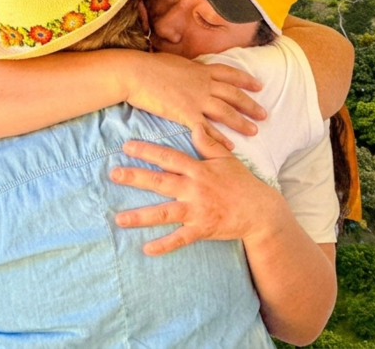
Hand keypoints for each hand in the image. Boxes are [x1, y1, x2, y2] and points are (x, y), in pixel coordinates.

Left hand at [109, 128, 284, 255]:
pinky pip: (180, 238)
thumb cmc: (242, 183)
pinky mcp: (202, 229)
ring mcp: (197, 210)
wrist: (261, 211)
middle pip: (160, 182)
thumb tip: (196, 125)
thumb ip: (209, 144)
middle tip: (113, 175)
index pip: (169, 157)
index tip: (126, 147)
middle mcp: (195, 189)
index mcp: (198, 170)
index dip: (147, 151)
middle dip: (135, 178)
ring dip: (141, 216)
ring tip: (119, 219)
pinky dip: (164, 245)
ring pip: (165, 213)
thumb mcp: (227, 160)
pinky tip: (146, 249)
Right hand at [124, 52, 265, 148]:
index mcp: (200, 70)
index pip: (229, 74)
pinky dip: (220, 139)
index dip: (245, 80)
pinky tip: (230, 147)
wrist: (135, 73)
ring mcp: (196, 99)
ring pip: (225, 112)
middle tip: (264, 114)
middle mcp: (203, 84)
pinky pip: (207, 129)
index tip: (258, 86)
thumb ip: (187, 69)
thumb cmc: (148, 66)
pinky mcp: (185, 114)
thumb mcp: (174, 61)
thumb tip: (190, 70)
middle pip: (233, 95)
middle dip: (250, 105)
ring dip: (241, 122)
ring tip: (254, 131)